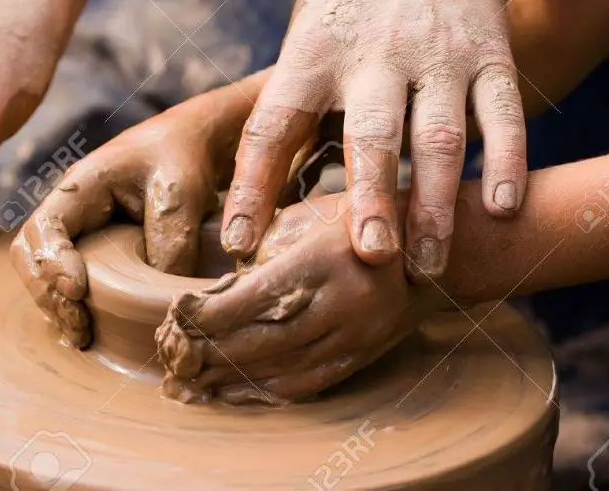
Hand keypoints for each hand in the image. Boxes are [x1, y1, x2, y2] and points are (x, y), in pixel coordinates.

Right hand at [11, 79, 257, 346]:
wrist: (195, 143)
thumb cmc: (184, 158)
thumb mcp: (181, 194)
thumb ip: (169, 244)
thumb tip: (157, 302)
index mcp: (82, 185)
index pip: (45, 226)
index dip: (52, 263)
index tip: (78, 290)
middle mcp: (71, 209)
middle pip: (29, 254)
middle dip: (47, 293)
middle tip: (79, 325)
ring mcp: (79, 230)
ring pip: (43, 271)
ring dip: (55, 305)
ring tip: (82, 335)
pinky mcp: (94, 249)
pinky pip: (66, 279)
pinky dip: (70, 305)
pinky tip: (88, 330)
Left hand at [160, 194, 440, 403]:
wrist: (437, 250)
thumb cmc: (361, 219)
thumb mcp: (309, 215)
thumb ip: (263, 247)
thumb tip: (217, 286)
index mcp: (323, 260)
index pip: (251, 299)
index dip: (207, 315)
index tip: (175, 314)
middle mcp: (341, 304)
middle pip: (261, 343)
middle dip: (208, 353)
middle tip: (172, 353)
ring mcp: (354, 337)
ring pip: (280, 371)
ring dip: (228, 379)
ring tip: (190, 379)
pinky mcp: (361, 357)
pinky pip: (306, 386)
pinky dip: (263, 394)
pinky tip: (232, 392)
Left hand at [222, 0, 526, 280]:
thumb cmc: (351, 2)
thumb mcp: (306, 33)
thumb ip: (292, 103)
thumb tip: (260, 190)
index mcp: (312, 53)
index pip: (272, 124)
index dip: (251, 186)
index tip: (237, 243)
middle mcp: (374, 55)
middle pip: (370, 134)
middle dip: (371, 197)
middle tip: (370, 258)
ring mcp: (437, 56)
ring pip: (439, 136)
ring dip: (435, 204)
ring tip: (428, 265)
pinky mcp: (490, 56)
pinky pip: (504, 113)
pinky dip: (506, 161)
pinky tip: (502, 208)